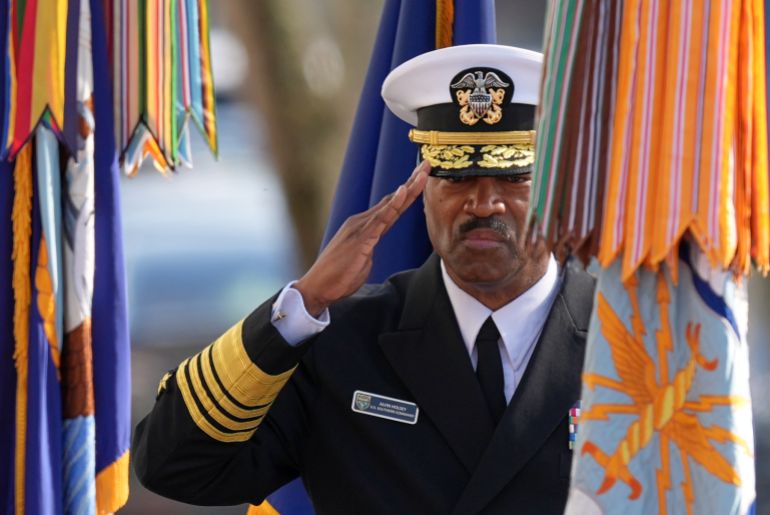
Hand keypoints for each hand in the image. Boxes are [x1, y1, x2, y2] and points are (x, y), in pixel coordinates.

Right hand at [295, 160, 429, 315]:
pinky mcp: (361, 238)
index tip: (420, 178)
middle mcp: (362, 222)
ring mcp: (361, 228)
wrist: (318, 286)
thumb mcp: (361, 260)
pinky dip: (393, 204)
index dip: (406, 192)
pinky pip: (381, 218)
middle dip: (411, 182)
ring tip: (422, 172)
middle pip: (392, 200)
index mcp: (364, 227)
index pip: (390, 206)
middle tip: (426, 165)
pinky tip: (404, 191)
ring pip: (390, 204)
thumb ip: (369, 248)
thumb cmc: (338, 276)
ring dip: (409, 187)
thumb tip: (372, 246)